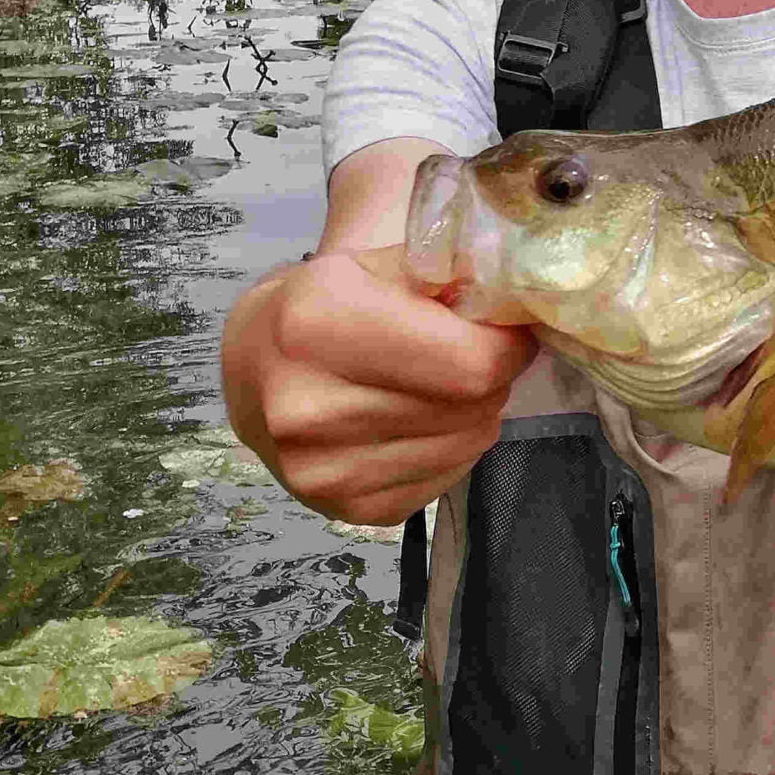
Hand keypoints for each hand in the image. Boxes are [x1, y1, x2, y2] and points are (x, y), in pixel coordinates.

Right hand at [221, 246, 535, 526]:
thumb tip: (520, 293)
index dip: (508, 346)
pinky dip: (450, 450)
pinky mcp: (343, 509)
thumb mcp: (374, 264)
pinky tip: (418, 423)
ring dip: (472, 413)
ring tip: (438, 388)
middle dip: (490, 377)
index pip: (470, 364)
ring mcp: (321, 468)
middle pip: (471, 406)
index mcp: (319, 325)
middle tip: (469, 357)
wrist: (254, 367)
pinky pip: (444, 480)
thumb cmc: (324, 305)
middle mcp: (308, 406)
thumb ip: (448, 272)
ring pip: (466, 444)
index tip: (506, 332)